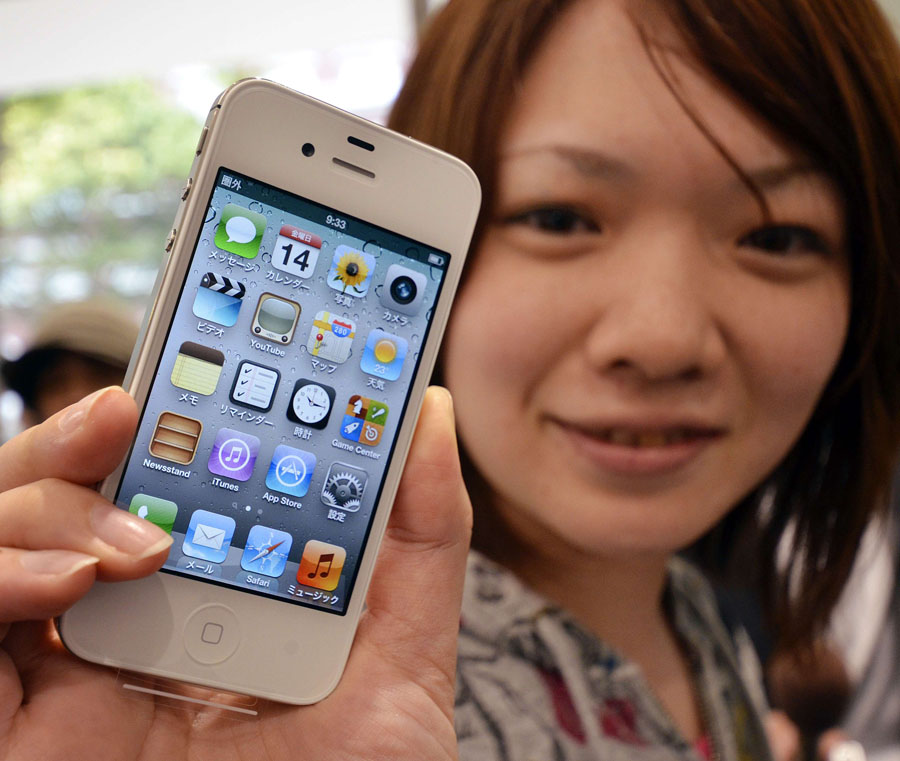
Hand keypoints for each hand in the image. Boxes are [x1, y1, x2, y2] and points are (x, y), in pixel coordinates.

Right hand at [0, 386, 471, 760]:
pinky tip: (67, 590)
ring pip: (0, 533)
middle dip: (74, 439)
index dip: (152, 418)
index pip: (155, 479)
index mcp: (208, 590)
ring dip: (43, 507)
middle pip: (59, 492)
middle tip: (123, 411)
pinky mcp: (17, 719)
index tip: (184, 367)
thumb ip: (421, 539)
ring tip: (131, 543)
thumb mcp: (406, 656)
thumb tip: (422, 413)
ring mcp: (62, 668)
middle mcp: (124, 619)